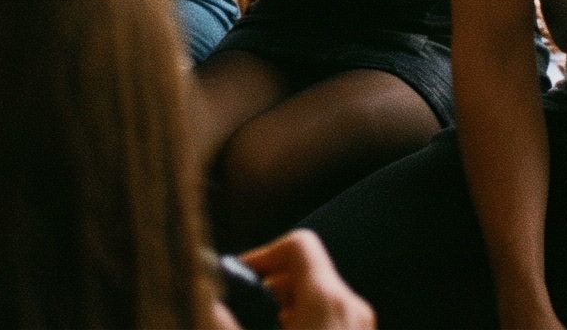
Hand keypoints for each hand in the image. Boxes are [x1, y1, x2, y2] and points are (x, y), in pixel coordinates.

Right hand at [237, 231, 375, 329]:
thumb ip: (224, 323)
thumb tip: (204, 304)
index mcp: (328, 301)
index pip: (298, 244)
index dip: (262, 255)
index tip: (241, 279)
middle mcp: (352, 308)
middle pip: (305, 273)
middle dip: (269, 290)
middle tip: (245, 314)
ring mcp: (362, 328)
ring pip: (317, 299)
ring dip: (285, 311)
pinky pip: (330, 321)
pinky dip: (305, 324)